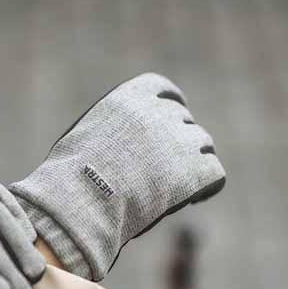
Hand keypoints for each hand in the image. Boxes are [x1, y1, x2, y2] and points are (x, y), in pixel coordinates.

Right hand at [10, 73, 225, 279]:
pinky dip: (209, 183)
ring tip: (179, 185)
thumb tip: (119, 148)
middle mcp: (159, 113)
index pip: (162, 89)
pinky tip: (197, 197)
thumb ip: (110, 130)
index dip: (171, 102)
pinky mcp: (194, 170)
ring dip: (195, 159)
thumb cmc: (72, 178)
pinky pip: (215, 172)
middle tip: (168, 166)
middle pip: (183, 120)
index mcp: (130, 98)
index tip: (175, 113)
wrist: (84, 199)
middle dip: (178, 138)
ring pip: (202, 143)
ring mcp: (180, 140)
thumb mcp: (84, 136)